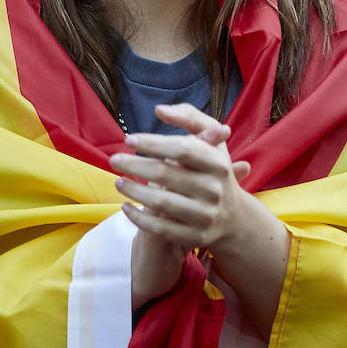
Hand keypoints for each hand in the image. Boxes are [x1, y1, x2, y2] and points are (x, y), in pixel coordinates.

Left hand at [111, 104, 252, 307]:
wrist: (233, 217)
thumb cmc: (213, 170)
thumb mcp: (211, 142)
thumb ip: (189, 118)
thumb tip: (160, 110)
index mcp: (218, 163)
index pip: (183, 149)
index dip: (154, 143)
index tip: (129, 139)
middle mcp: (214, 190)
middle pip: (167, 175)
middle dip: (135, 166)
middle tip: (113, 160)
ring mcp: (205, 215)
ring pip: (161, 202)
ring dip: (134, 191)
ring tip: (118, 182)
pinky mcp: (195, 237)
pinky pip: (160, 228)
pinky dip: (139, 218)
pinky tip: (125, 206)